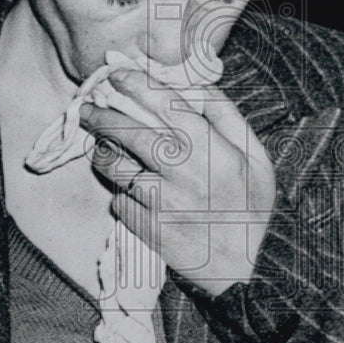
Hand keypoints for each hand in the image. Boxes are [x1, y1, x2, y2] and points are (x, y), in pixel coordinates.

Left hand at [79, 68, 275, 295]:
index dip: (137, 83)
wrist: (245, 270)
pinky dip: (120, 193)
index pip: (166, 104)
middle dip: (102, 115)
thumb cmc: (251, 207)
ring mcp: (162, 203)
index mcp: (213, 150)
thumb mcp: (255, 156)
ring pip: (115, 166)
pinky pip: (118, 201)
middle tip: (88, 108)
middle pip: (129, 133)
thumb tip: (194, 84)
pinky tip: (129, 191)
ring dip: (102, 152)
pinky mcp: (147, 229)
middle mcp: (184, 173)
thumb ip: (226, 117)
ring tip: (101, 147)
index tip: (118, 72)